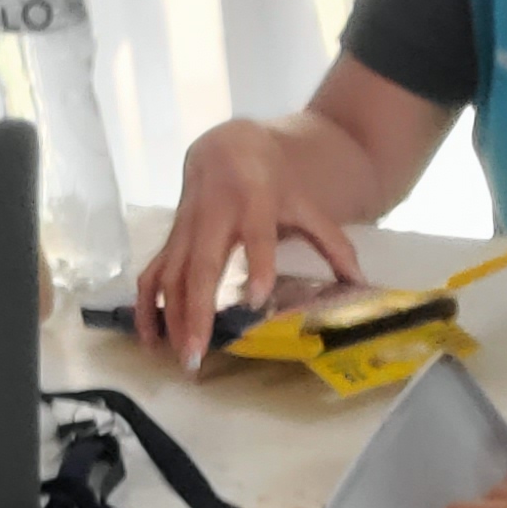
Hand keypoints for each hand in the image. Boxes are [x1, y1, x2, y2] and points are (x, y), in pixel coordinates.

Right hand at [135, 119, 362, 370]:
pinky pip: (151, 275)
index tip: (255, 298)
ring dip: (172, 319)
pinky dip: (146, 308)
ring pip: (171, 275)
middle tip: (199, 355)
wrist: (228, 149)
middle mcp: (213, 215)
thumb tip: (360, 284)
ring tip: (182, 358)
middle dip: (197, 312)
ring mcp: (186, 230)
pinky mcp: (170, 241)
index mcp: (254, 201)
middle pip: (202, 267)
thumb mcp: (306, 205)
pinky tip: (151, 340)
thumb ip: (332, 244)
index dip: (256, 264)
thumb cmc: (272, 182)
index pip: (257, 235)